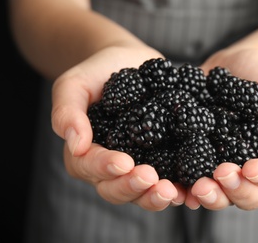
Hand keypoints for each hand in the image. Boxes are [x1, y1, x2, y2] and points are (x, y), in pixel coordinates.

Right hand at [52, 46, 186, 210]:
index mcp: (86, 152)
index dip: (105, 168)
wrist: (128, 62)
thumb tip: (75, 145)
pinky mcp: (163, 159)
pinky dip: (180, 187)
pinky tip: (191, 187)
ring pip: (142, 192)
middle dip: (133, 187)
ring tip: (172, 191)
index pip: (89, 167)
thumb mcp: (74, 85)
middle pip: (116, 189)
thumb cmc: (96, 73)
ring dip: (156, 196)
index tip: (124, 162)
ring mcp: (139, 165)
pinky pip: (169, 179)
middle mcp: (111, 166)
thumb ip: (67, 112)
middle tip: (151, 179)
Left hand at [184, 48, 257, 209]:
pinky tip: (174, 185)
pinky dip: (182, 186)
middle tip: (220, 175)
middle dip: (234, 191)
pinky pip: (188, 176)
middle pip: (245, 194)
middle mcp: (245, 165)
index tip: (250, 169)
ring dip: (208, 195)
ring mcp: (218, 161)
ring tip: (197, 187)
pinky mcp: (193, 152)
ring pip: (217, 192)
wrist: (235, 62)